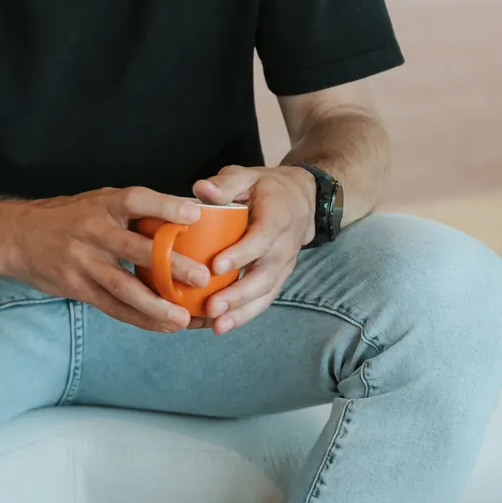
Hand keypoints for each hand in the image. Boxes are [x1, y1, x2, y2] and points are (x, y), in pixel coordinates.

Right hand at [5, 187, 214, 332]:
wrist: (17, 236)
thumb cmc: (70, 217)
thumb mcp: (98, 201)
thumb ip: (134, 211)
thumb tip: (187, 216)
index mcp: (103, 204)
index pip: (136, 200)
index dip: (165, 206)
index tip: (195, 215)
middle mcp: (93, 231)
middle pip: (136, 249)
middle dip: (171, 265)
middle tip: (202, 276)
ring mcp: (83, 261)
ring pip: (123, 287)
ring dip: (156, 304)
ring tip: (184, 318)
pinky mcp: (76, 286)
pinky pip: (111, 306)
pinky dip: (139, 318)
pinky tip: (163, 326)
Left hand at [191, 165, 316, 334]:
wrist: (300, 201)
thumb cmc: (265, 188)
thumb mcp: (247, 175)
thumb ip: (226, 183)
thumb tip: (201, 189)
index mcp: (278, 217)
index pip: (262, 238)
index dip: (241, 253)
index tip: (216, 265)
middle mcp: (284, 246)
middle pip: (265, 275)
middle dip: (239, 294)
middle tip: (212, 307)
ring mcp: (283, 266)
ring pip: (266, 293)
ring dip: (242, 312)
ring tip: (217, 326)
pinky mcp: (277, 278)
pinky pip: (263, 300)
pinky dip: (244, 316)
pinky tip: (219, 327)